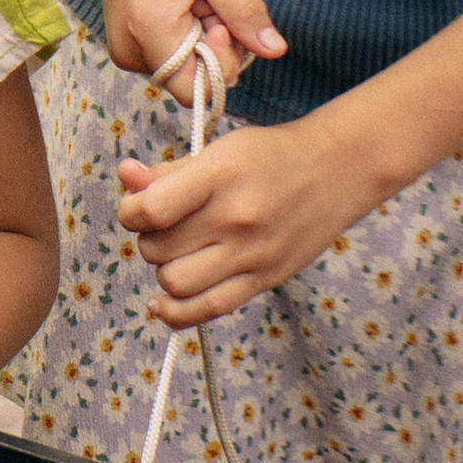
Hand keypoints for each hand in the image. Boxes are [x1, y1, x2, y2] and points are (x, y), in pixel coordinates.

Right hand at [82, 0, 284, 104]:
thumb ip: (246, 13)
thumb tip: (275, 52)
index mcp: (149, 32)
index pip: (196, 90)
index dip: (222, 61)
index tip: (222, 14)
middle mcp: (128, 50)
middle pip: (192, 79)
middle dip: (215, 46)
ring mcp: (124, 47)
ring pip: (183, 68)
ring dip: (202, 39)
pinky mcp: (126, 39)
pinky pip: (170, 55)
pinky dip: (186, 34)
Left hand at [115, 117, 383, 328]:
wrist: (337, 169)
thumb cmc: (270, 155)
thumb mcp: (218, 150)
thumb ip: (168, 171)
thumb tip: (125, 176)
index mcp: (219, 175)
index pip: (151, 210)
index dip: (131, 212)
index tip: (138, 207)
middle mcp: (236, 218)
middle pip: (157, 249)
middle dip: (149, 239)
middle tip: (167, 227)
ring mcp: (252, 254)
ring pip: (174, 283)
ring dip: (163, 270)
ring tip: (179, 252)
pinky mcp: (265, 280)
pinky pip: (208, 310)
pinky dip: (176, 312)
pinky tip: (164, 302)